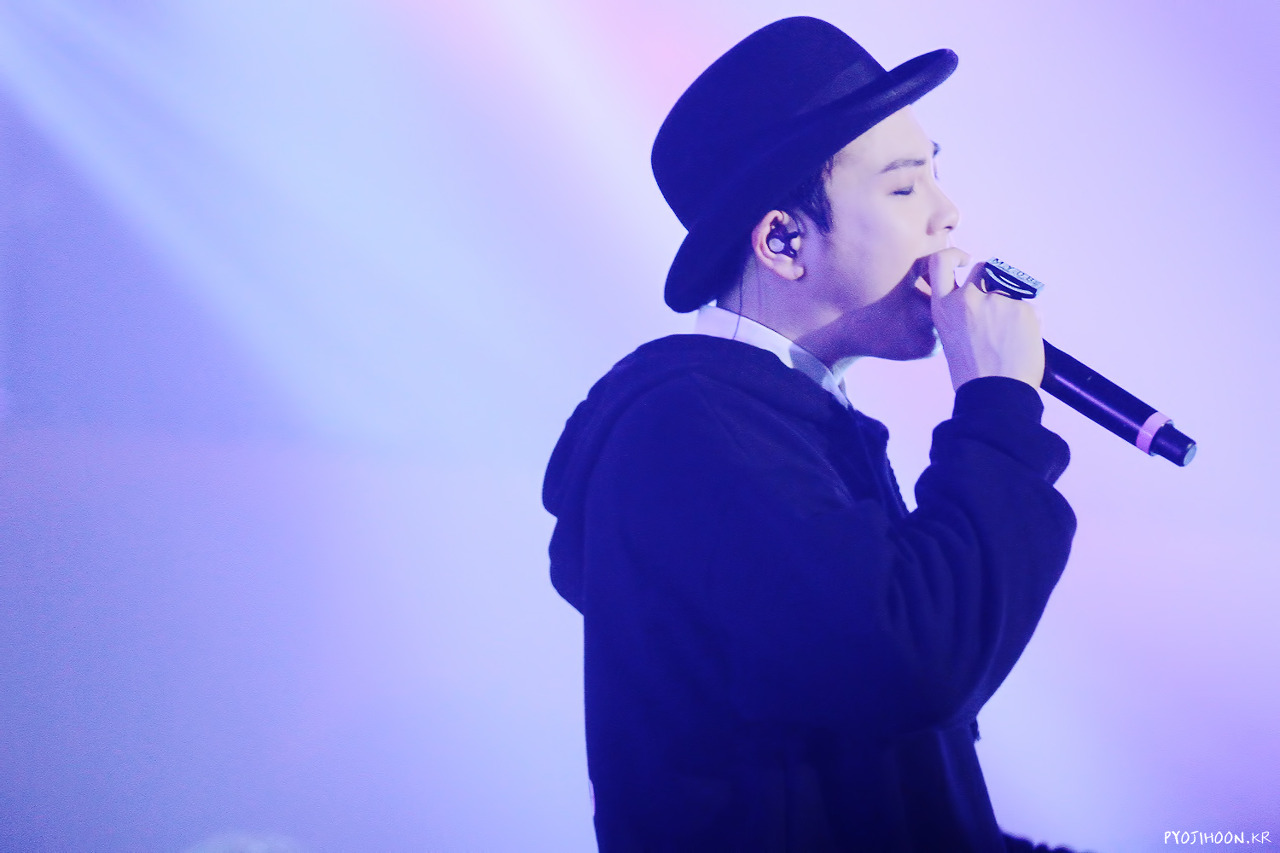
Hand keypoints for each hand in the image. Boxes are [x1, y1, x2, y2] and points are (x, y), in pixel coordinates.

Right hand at [920, 248, 1044, 390]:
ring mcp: (996, 301)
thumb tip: (985, 301)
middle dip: (994, 281)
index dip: (955, 255)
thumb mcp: (953, 338)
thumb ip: (962, 314)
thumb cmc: (973, 374)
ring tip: (1011, 339)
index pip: (941, 262)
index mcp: (944, 308)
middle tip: (1000, 307)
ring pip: (1010, 292)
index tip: (966, 259)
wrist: (995, 395)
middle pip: (984, 270)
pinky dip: (1030, 323)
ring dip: (1013, 308)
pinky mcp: (1022, 308)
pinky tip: (1023, 344)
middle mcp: (967, 299)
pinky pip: (1030, 307)